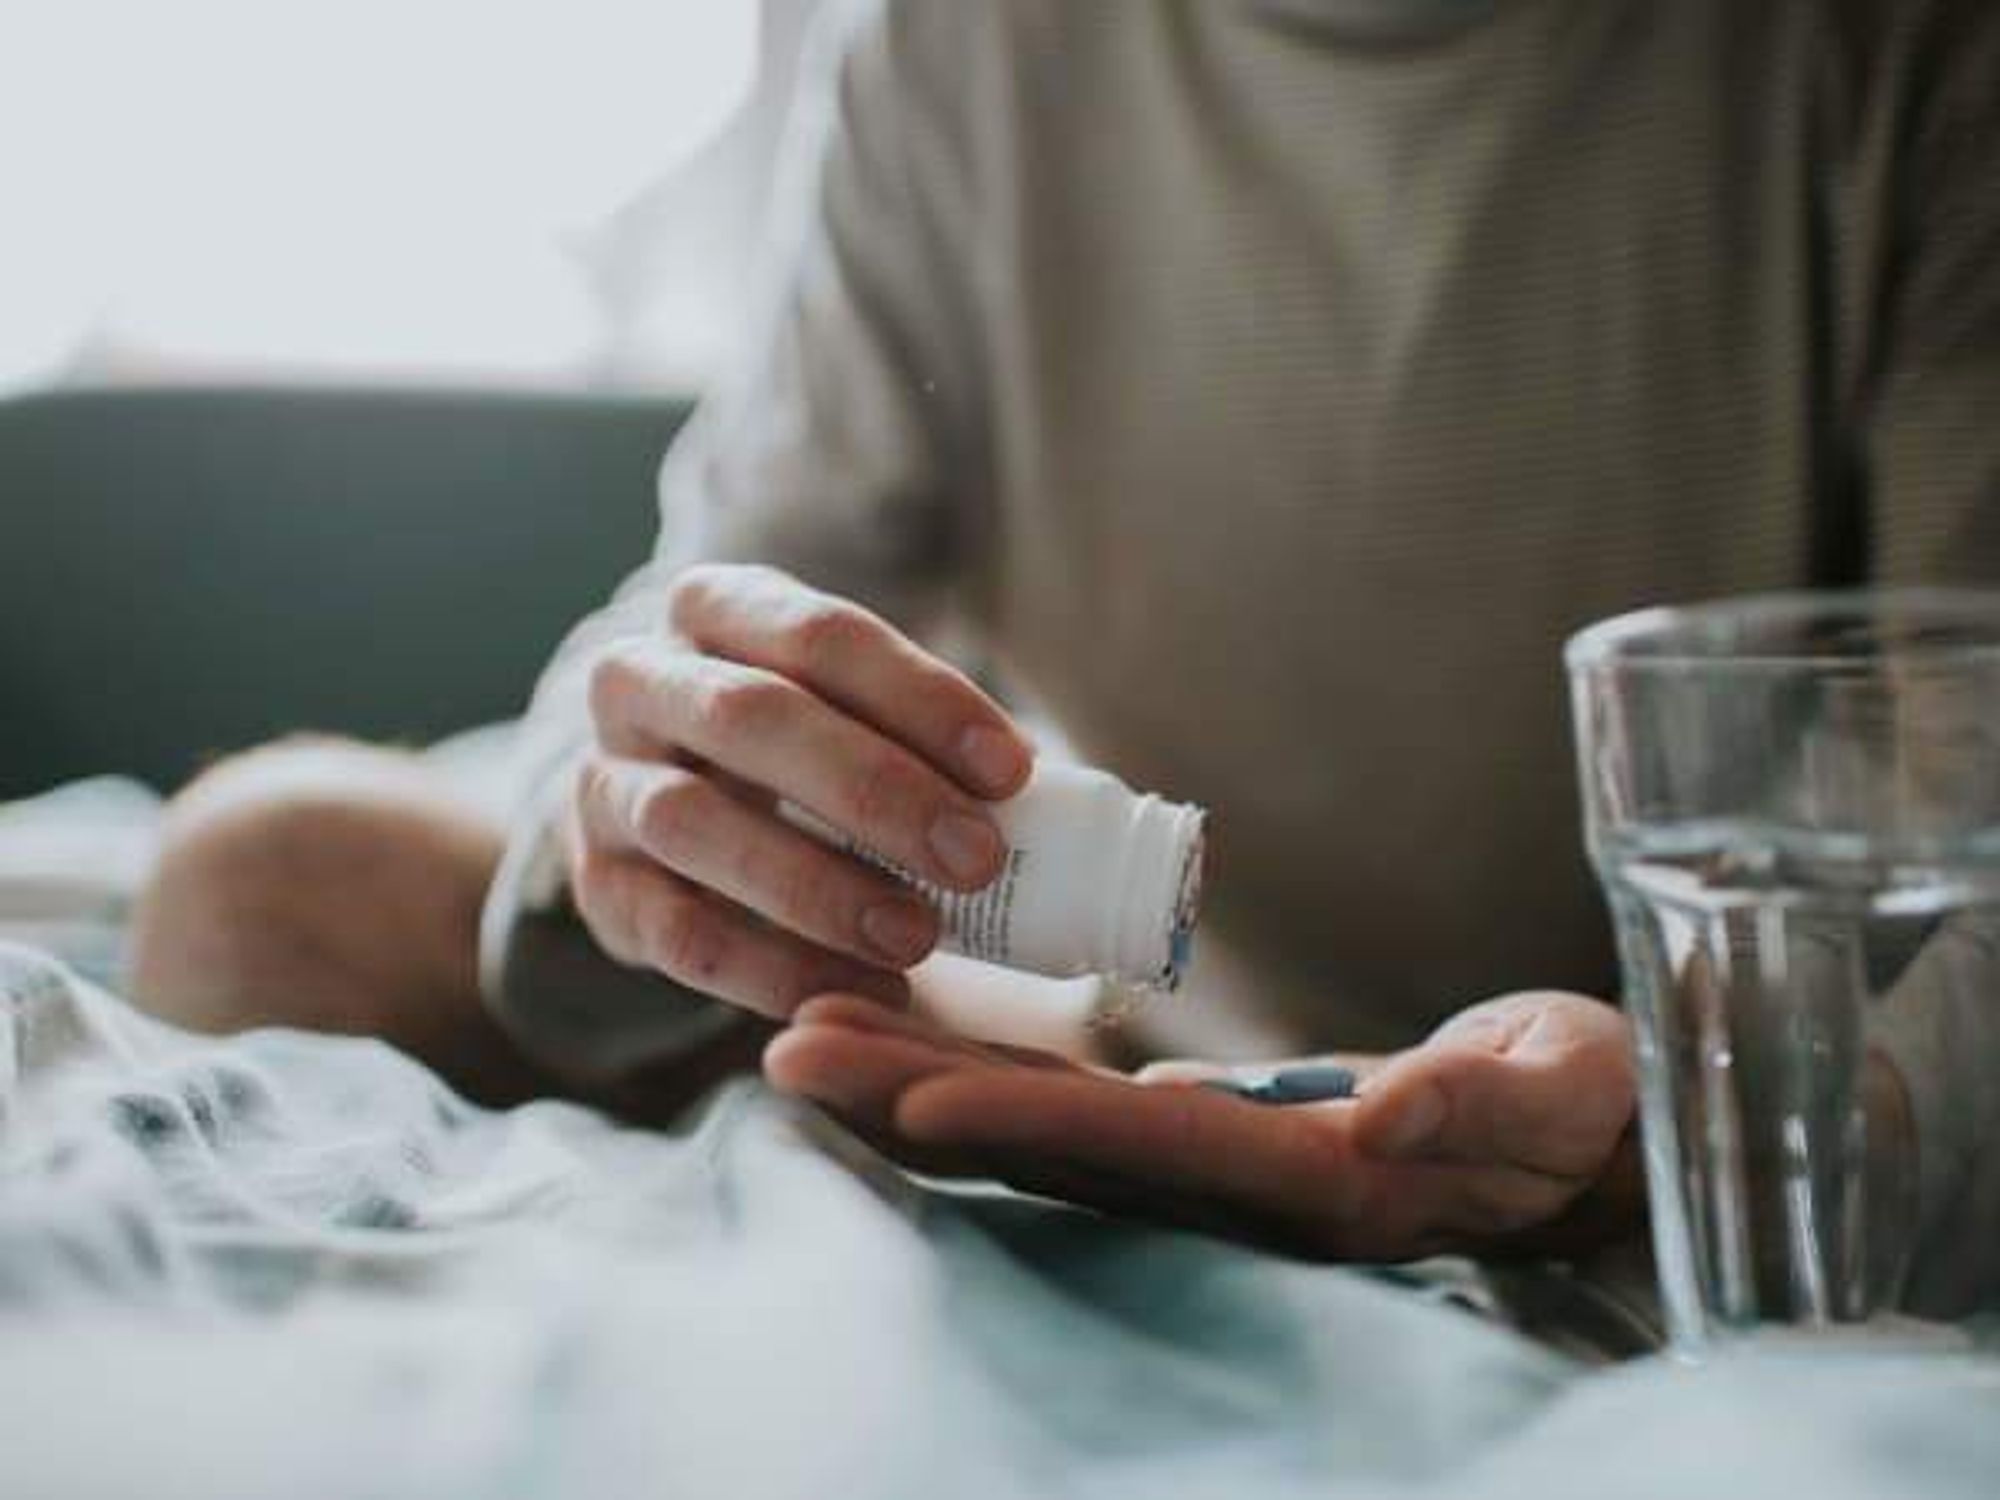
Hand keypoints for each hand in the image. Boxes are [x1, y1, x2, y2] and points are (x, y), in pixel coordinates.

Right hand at [569, 564, 1032, 1018]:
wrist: (653, 794)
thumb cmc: (791, 740)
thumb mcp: (840, 701)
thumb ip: (915, 728)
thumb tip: (1040, 786)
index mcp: (715, 608)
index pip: (820, 636)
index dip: (921, 699)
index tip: (1013, 769)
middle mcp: (640, 681)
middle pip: (753, 718)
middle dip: (876, 790)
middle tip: (979, 858)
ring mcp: (604, 785)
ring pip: (695, 826)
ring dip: (818, 887)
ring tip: (920, 937)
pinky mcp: (597, 886)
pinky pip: (679, 933)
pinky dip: (776, 969)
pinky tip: (865, 989)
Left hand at [765, 990, 1644, 1260]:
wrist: (1586, 1139)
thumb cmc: (1584, 1111)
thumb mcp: (1562, 1092)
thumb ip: (1482, 1102)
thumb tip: (1386, 1120)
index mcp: (1310, 1185)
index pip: (1139, 1149)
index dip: (1016, 1121)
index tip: (898, 1088)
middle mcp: (1235, 1191)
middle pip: (1048, 1147)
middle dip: (914, 1098)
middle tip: (787, 1048)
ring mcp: (1210, 1168)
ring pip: (1039, 1128)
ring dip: (919, 1080)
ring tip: (806, 1033)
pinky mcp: (1207, 1133)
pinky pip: (1072, 1106)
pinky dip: (982, 1073)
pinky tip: (908, 1036)